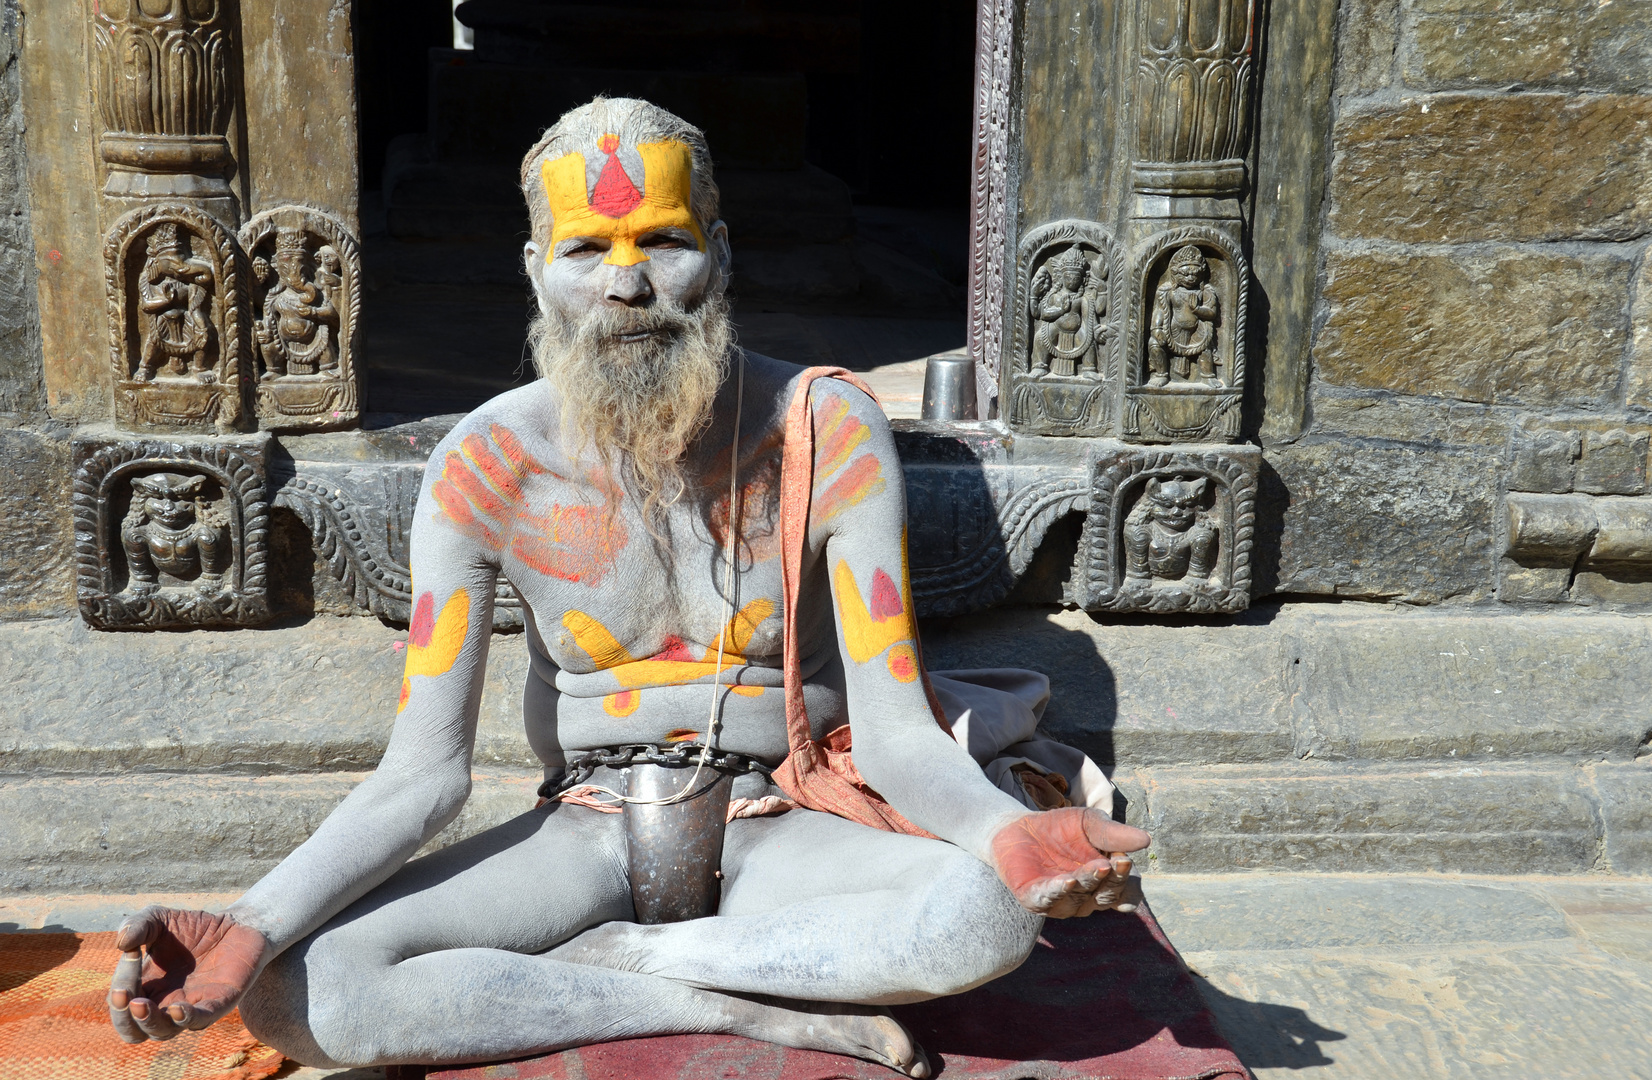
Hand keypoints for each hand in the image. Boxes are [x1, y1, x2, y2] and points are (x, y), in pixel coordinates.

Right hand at [107, 907, 269, 1042]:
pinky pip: (199, 1020)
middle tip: (125, 996)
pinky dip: (187, 1019)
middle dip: (124, 1018)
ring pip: (163, 1031)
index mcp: (147, 988)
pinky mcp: (218, 1003)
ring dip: (149, 1022)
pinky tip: (177, 1009)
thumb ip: (139, 924)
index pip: (122, 1002)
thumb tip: (121, 942)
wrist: (238, 925)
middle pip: (135, 1031)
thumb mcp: (160, 919)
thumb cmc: (194, 927)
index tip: (132, 953)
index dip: (120, 984)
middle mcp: (165, 1004)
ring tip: (141, 1005)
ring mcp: (191, 1006)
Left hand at [991, 807, 1150, 917]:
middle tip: (1115, 862)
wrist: (1019, 827)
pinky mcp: (1035, 899)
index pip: (1124, 889)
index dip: (1126, 878)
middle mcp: (1086, 898)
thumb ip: (1114, 833)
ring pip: (1079, 897)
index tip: (1125, 859)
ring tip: (1096, 867)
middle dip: (1111, 880)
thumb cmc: (1063, 829)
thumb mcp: (1091, 823)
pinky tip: (1067, 881)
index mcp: (1106, 883)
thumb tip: (1146, 839)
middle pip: (1105, 894)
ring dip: (1087, 882)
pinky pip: (1048, 899)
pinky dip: (1058, 891)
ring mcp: (1061, 902)